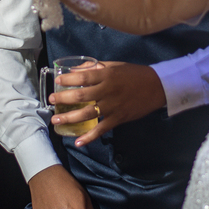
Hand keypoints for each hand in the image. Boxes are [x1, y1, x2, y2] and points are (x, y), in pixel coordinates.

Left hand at [49, 61, 165, 146]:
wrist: (156, 86)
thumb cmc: (134, 74)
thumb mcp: (115, 65)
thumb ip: (96, 67)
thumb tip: (77, 69)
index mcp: (106, 75)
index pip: (83, 77)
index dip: (68, 79)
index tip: (57, 82)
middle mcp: (107, 91)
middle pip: (81, 96)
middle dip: (64, 99)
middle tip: (51, 101)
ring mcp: (112, 106)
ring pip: (87, 113)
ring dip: (70, 118)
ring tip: (56, 120)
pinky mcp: (118, 118)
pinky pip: (101, 129)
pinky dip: (89, 137)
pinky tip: (77, 142)